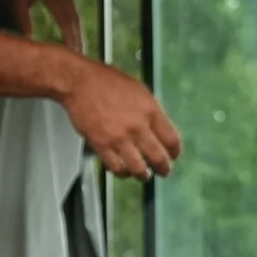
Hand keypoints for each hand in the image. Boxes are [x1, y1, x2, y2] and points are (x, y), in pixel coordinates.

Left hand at [2, 0, 83, 48]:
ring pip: (75, 11)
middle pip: (74, 17)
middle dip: (77, 36)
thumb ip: (23, 19)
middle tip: (79, 54)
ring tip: (78, 46)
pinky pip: (71, 6)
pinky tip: (73, 31)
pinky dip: (73, 20)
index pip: (65, 19)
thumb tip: (30, 39)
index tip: (72, 52)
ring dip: (77, 29)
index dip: (70, 37)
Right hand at [56, 57, 181, 177]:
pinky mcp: (102, 145)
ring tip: (143, 175)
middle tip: (163, 171)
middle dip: (163, 168)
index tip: (173, 155)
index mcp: (150, 110)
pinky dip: (121, 172)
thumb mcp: (139, 91)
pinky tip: (122, 170)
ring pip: (138, 168)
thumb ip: (150, 111)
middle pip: (158, 157)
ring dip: (143, 174)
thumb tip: (158, 127)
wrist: (81, 82)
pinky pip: (116, 167)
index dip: (175, 151)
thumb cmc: (107, 82)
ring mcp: (119, 137)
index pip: (171, 139)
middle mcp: (137, 126)